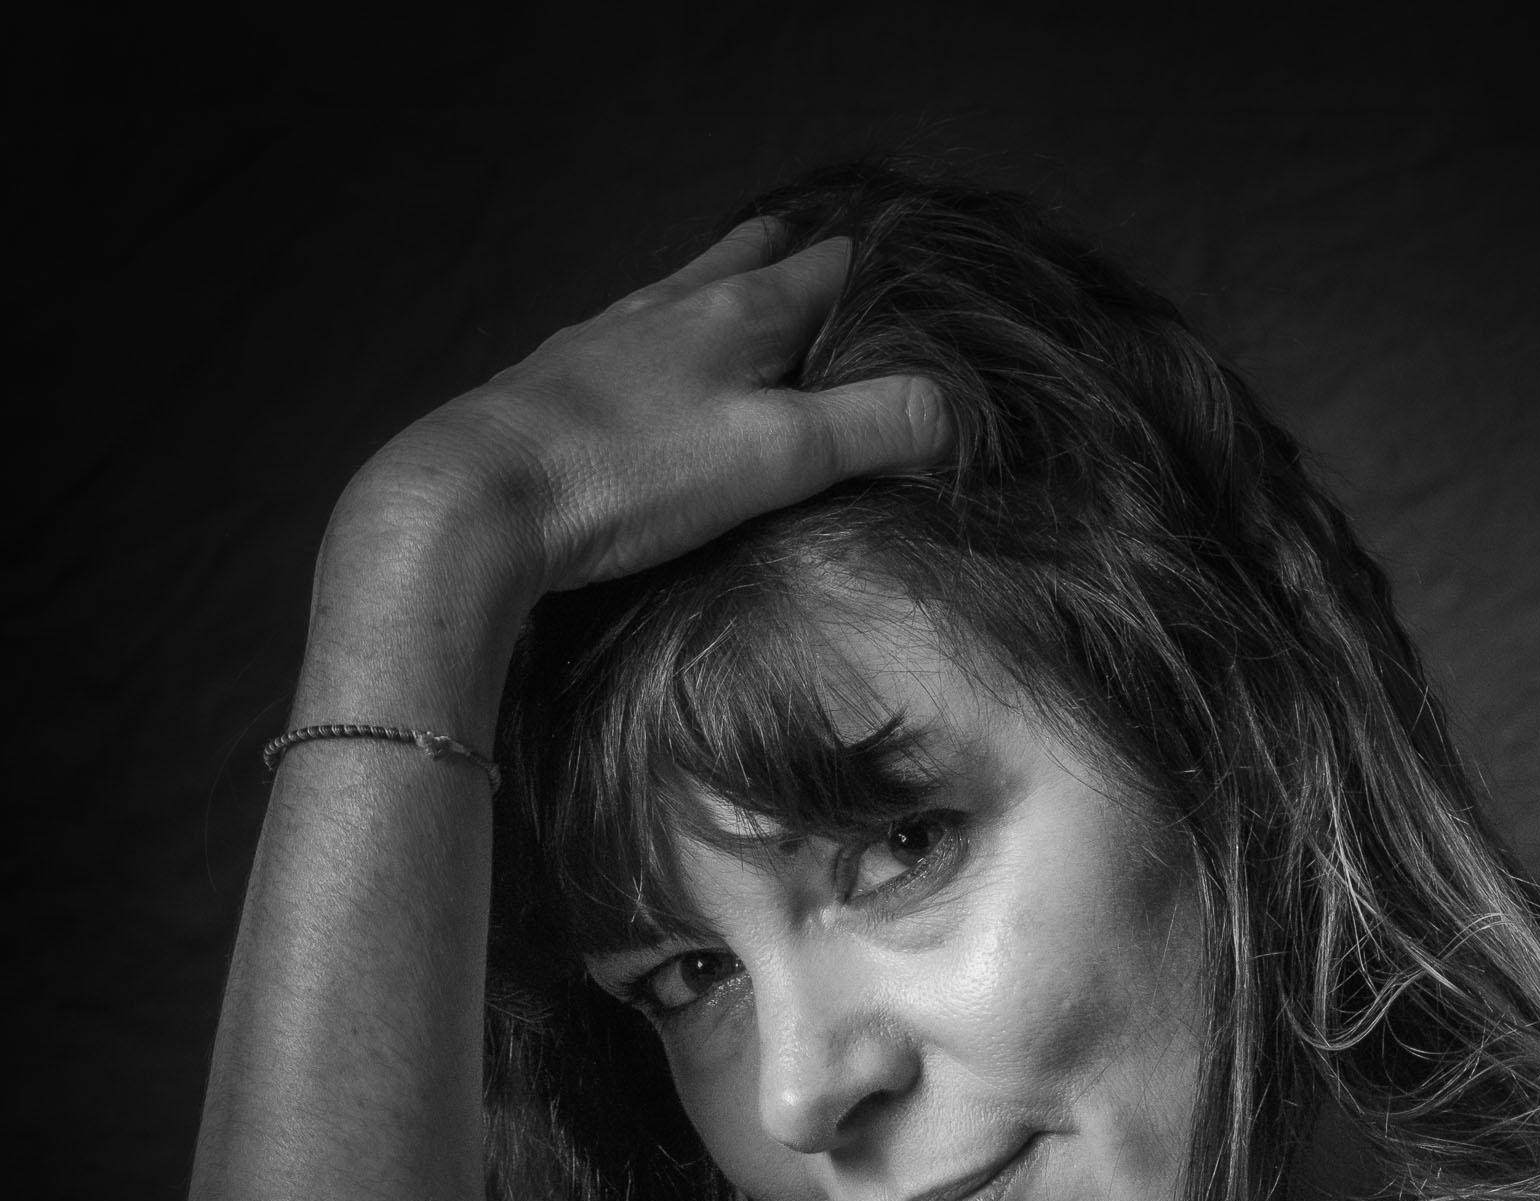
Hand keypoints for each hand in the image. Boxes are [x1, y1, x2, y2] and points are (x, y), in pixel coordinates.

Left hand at [346, 217, 951, 602]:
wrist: (480, 499)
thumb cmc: (632, 472)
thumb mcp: (775, 456)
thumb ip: (870, 429)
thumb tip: (954, 410)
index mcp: (734, 314)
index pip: (824, 271)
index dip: (872, 272)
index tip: (906, 275)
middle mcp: (669, 309)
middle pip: (745, 262)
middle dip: (792, 259)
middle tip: (825, 258)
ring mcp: (606, 341)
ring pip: (682, 293)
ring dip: (722, 289)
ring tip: (745, 292)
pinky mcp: (558, 385)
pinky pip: (629, 340)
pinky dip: (664, 338)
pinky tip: (651, 365)